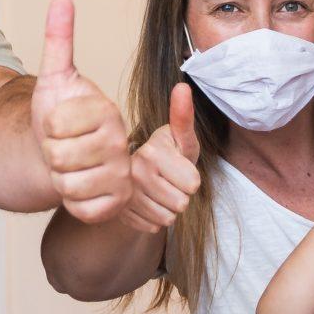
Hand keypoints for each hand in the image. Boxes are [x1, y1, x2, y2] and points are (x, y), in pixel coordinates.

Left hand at [31, 0, 132, 222]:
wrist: (63, 155)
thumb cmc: (58, 116)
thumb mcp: (55, 78)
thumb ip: (59, 39)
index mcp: (106, 111)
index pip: (55, 125)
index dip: (46, 127)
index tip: (58, 124)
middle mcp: (120, 142)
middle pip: (59, 157)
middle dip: (49, 154)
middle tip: (61, 148)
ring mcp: (121, 175)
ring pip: (67, 185)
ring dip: (58, 178)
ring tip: (68, 166)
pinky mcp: (115, 203)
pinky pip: (81, 208)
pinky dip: (70, 201)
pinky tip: (78, 188)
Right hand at [123, 84, 201, 234]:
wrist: (135, 174)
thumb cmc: (168, 155)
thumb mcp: (181, 139)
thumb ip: (183, 117)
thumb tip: (182, 86)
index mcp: (151, 152)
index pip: (193, 184)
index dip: (191, 179)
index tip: (178, 168)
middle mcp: (133, 172)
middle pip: (181, 204)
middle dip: (180, 195)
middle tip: (168, 182)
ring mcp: (124, 195)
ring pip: (167, 219)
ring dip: (168, 209)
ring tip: (159, 193)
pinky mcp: (120, 214)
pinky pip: (152, 227)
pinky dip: (154, 219)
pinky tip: (148, 204)